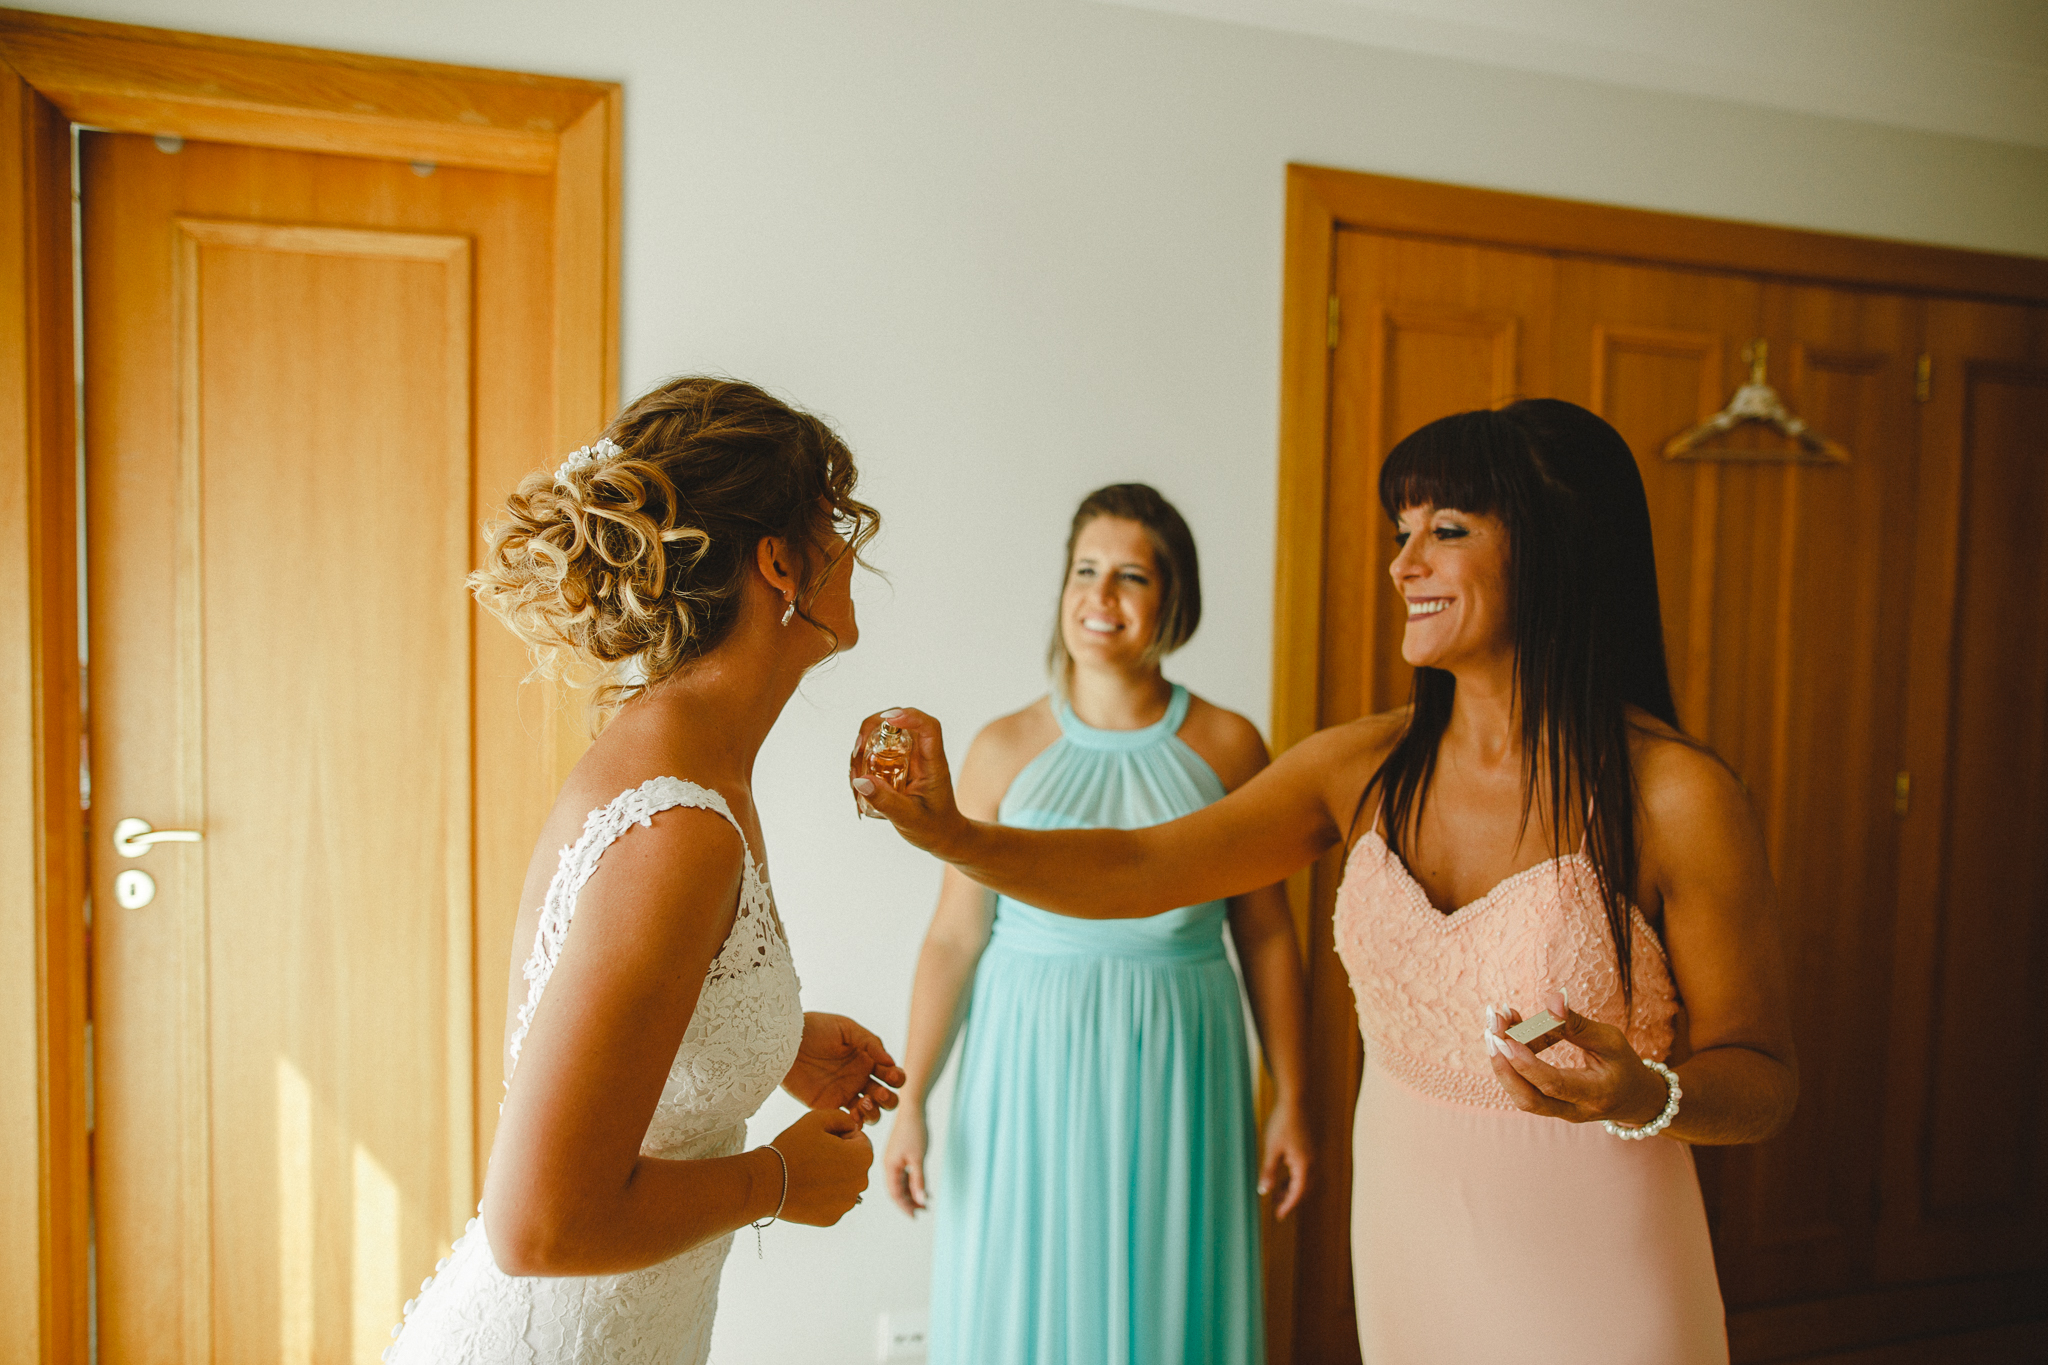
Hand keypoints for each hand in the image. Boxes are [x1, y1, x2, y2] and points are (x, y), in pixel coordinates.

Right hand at [767, 1107, 872, 1225]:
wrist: (766, 1182)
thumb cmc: (792, 1147)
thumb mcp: (817, 1119)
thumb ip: (842, 1117)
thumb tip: (853, 1126)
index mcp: (863, 1156)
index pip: (860, 1140)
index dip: (840, 1136)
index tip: (821, 1141)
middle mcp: (861, 1182)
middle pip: (855, 1163)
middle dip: (840, 1157)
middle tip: (813, 1156)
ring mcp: (847, 1203)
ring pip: (845, 1184)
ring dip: (833, 1177)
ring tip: (809, 1173)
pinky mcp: (833, 1218)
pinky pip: (833, 1202)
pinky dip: (823, 1196)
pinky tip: (806, 1190)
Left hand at [783, 1012, 905, 1122]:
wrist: (785, 1042)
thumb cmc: (816, 1029)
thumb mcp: (846, 1029)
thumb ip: (870, 1043)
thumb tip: (891, 1062)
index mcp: (868, 1059)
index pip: (892, 1074)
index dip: (897, 1078)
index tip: (890, 1076)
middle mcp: (860, 1078)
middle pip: (887, 1098)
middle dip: (889, 1099)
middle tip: (879, 1094)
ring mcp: (846, 1093)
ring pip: (872, 1112)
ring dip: (875, 1112)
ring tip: (863, 1103)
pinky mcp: (829, 1106)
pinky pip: (850, 1120)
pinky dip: (857, 1122)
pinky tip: (854, 1115)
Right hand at [849, 709, 969, 856]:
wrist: (941, 835)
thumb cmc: (933, 828)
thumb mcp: (909, 819)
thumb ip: (886, 802)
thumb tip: (860, 781)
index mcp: (932, 763)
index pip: (929, 727)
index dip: (910, 716)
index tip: (889, 719)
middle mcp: (920, 755)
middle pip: (897, 723)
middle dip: (871, 730)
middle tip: (857, 752)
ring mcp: (907, 758)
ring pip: (882, 736)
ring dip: (862, 750)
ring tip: (854, 778)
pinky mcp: (896, 765)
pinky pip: (876, 752)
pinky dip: (862, 762)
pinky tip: (858, 782)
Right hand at [881, 1105, 929, 1216]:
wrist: (912, 1109)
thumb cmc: (914, 1131)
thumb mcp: (918, 1158)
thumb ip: (918, 1180)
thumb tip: (921, 1201)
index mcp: (890, 1166)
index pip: (895, 1193)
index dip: (904, 1206)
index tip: (914, 1217)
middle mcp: (889, 1165)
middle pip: (897, 1190)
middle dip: (909, 1202)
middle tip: (922, 1212)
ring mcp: (894, 1160)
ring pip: (902, 1182)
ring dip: (912, 1193)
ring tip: (926, 1203)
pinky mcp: (900, 1155)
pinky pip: (905, 1174)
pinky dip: (913, 1182)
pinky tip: (924, 1188)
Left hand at [1257, 1097, 1311, 1218]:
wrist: (1293, 1101)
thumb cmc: (1281, 1124)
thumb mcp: (1271, 1149)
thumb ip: (1269, 1172)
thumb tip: (1265, 1191)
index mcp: (1303, 1165)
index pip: (1298, 1193)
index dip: (1288, 1206)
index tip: (1278, 1216)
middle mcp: (1311, 1162)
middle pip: (1304, 1189)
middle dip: (1291, 1199)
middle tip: (1276, 1207)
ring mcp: (1311, 1154)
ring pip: (1304, 1180)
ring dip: (1292, 1188)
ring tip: (1276, 1191)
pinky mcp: (1309, 1148)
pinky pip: (1304, 1170)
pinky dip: (1294, 1177)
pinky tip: (1282, 1174)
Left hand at [1484, 989, 1669, 1126]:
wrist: (1634, 1099)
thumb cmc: (1623, 1065)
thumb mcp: (1611, 1040)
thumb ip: (1578, 1024)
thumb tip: (1552, 999)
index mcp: (1596, 1094)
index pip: (1555, 1085)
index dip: (1528, 1064)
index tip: (1506, 1038)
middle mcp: (1575, 1110)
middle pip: (1529, 1099)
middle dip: (1504, 1067)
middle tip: (1491, 1031)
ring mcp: (1560, 1113)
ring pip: (1521, 1097)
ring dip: (1502, 1063)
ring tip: (1494, 1027)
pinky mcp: (1549, 1107)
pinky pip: (1524, 1089)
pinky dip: (1511, 1063)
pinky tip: (1506, 1034)